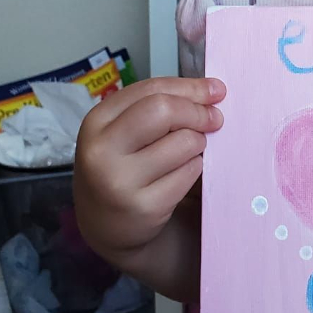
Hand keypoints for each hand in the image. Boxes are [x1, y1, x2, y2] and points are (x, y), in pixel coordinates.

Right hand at [74, 77, 224, 288]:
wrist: (105, 226)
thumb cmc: (123, 166)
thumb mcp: (125, 132)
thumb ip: (159, 108)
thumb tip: (214, 90)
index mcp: (96, 121)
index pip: (151, 90)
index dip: (189, 87)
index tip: (216, 90)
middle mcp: (102, 150)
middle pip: (163, 111)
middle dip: (197, 112)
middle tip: (215, 119)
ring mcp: (120, 181)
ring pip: (183, 143)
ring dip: (197, 144)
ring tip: (189, 152)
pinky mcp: (144, 207)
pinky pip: (189, 173)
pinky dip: (194, 168)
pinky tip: (181, 174)